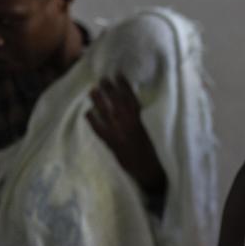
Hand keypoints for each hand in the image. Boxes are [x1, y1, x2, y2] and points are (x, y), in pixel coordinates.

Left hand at [87, 74, 165, 197]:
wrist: (151, 171)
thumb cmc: (157, 151)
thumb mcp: (154, 131)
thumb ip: (145, 119)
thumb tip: (136, 106)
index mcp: (142, 119)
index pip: (131, 98)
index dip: (124, 86)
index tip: (118, 75)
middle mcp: (129, 123)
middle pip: (117, 102)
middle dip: (109, 89)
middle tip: (102, 79)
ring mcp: (119, 132)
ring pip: (106, 112)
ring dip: (99, 100)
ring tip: (93, 90)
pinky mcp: (112, 143)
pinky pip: (99, 130)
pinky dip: (93, 121)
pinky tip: (87, 113)